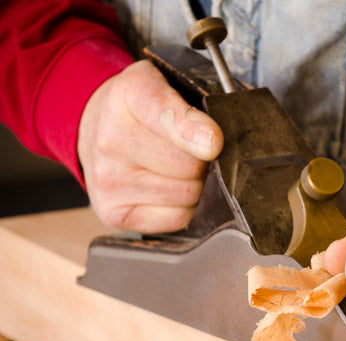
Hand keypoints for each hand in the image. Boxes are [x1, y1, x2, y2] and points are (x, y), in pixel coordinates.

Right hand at [77, 60, 223, 232]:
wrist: (98, 127)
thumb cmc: (143, 110)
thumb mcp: (168, 85)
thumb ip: (196, 107)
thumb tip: (215, 143)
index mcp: (131, 94)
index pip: (167, 117)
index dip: (195, 132)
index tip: (213, 142)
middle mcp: (111, 138)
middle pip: (191, 166)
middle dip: (202, 161)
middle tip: (191, 152)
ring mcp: (108, 180)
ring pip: (188, 194)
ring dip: (195, 185)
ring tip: (177, 169)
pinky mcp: (113, 213)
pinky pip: (178, 218)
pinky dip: (184, 207)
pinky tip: (168, 189)